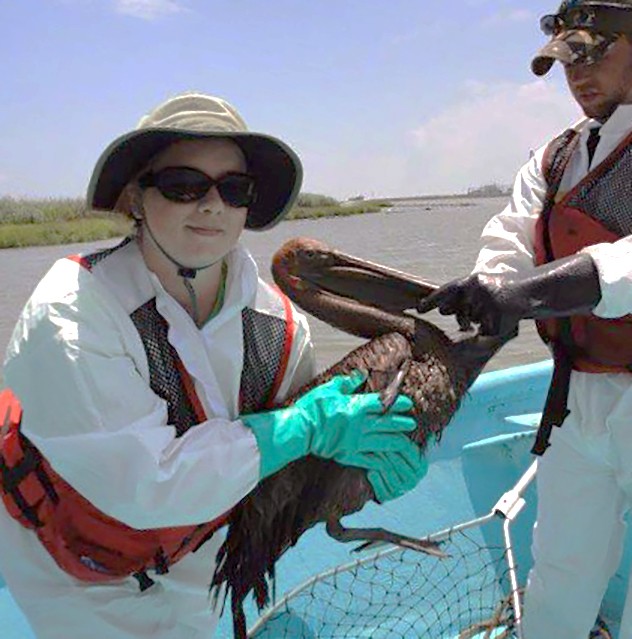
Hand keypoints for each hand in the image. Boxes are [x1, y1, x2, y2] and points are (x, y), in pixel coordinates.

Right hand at [241, 370, 425, 500]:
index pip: (382, 404)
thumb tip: (361, 374)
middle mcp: (359, 425)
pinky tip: (387, 459)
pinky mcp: (348, 454)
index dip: (397, 403)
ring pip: (383, 442)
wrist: (300, 431)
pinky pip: (369, 458)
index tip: (407, 403)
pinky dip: (380, 459)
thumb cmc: (312, 408)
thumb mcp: (329, 389)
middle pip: (387, 424)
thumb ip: (347, 383)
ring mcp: (355, 441)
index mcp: (356, 407)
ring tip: (405, 441)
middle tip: (411, 422)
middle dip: (401, 423)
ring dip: (396, 441)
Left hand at [417, 254, 600, 335]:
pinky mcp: (499, 316)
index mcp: (471, 280)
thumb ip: (461, 298)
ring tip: (496, 310)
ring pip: (474, 323)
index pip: (446, 291)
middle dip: (464, 315)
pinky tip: (502, 318)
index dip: (432, 301)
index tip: (419, 308)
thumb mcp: (480, 289)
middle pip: (460, 312)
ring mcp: (489, 302)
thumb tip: (441, 309)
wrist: (530, 292)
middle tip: (480, 307)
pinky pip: (487, 332)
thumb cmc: (500, 291)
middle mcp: (478, 289)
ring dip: (482, 321)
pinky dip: (493, 329)